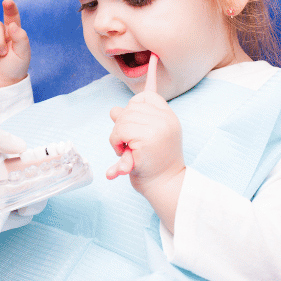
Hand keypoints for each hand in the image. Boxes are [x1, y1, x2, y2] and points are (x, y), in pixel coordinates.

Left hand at [105, 54, 184, 194]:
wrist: (164, 186)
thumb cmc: (152, 161)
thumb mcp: (143, 136)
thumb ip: (131, 121)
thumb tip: (114, 110)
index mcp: (167, 115)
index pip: (146, 94)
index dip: (135, 107)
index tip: (135, 123)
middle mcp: (165, 118)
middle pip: (128, 108)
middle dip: (122, 128)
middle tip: (131, 147)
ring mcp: (157, 128)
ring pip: (120, 121)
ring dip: (117, 140)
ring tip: (129, 154)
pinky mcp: (146, 139)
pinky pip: (118, 133)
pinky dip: (115, 146)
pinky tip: (115, 163)